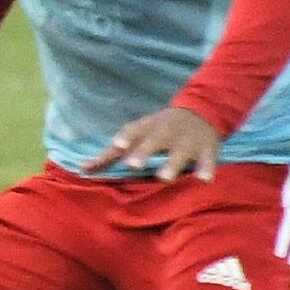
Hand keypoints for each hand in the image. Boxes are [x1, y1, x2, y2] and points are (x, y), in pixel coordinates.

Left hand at [99, 104, 225, 180]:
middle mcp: (166, 132)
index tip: (118, 146)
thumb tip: (82, 169)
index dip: (125, 138)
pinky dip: (206, 168)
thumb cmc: (159, 129)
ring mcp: (187, 140)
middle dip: (144, 152)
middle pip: (154, 141)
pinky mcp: (207, 149)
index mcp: (148, 128)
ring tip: (164, 178)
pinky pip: (207, 160)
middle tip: (133, 165)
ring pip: (180, 152)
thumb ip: (111, 154)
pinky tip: (204, 179)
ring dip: (172, 164)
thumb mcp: (137, 135)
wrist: (202, 110)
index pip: (134, 131)